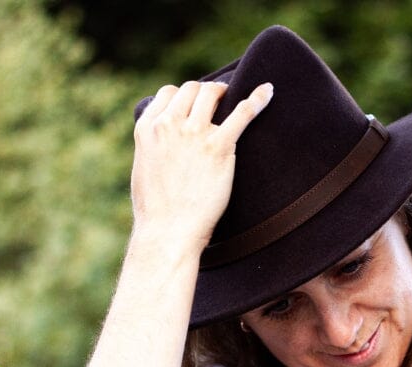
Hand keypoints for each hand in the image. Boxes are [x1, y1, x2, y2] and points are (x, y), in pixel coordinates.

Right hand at [131, 80, 272, 252]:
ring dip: (223, 94)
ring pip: (212, 94)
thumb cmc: (156, 211)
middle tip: (218, 100)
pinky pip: (242, 113)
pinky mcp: (219, 147)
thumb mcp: (143, 168)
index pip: (169, 94)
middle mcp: (170, 124)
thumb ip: (154, 147)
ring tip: (232, 99)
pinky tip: (268, 91)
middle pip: (192, 90)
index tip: (194, 105)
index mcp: (148, 128)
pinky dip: (257, 100)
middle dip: (205, 93)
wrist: (169, 232)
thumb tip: (163, 143)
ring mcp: (194, 133)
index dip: (184, 97)